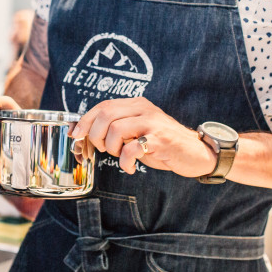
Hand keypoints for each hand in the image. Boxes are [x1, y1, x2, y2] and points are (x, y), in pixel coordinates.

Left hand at [70, 97, 216, 177]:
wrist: (196, 153)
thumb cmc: (163, 144)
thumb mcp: (138, 131)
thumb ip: (119, 127)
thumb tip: (86, 134)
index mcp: (136, 104)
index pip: (103, 106)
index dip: (85, 120)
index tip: (76, 135)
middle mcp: (144, 109)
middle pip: (105, 115)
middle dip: (95, 136)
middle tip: (103, 149)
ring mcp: (152, 122)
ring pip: (115, 130)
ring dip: (111, 149)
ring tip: (122, 156)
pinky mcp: (160, 139)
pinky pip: (131, 149)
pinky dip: (125, 162)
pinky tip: (131, 167)